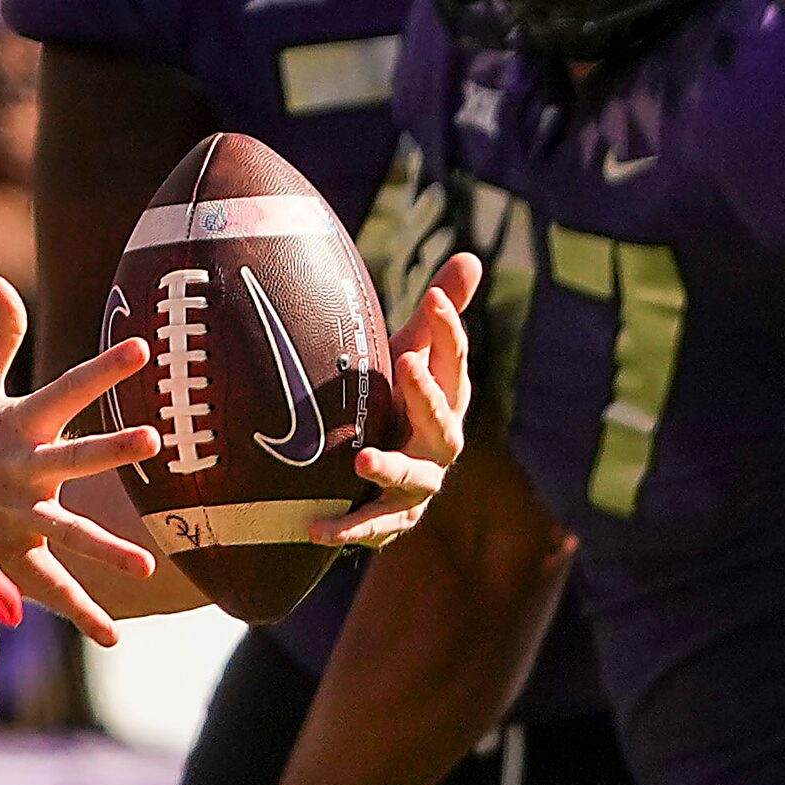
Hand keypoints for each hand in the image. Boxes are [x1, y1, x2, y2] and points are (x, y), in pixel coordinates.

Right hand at [0, 277, 158, 644]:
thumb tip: (0, 279)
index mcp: (17, 424)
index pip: (67, 387)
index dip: (104, 367)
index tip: (142, 347)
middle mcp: (19, 469)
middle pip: (72, 457)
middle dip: (110, 450)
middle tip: (151, 438)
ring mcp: (14, 514)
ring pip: (63, 532)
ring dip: (102, 549)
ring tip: (145, 565)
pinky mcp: (8, 550)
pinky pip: (46, 585)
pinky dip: (79, 610)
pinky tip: (113, 633)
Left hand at [309, 253, 480, 550]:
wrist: (383, 475)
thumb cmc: (398, 401)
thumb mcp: (412, 354)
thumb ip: (437, 315)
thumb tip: (470, 256)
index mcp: (446, 400)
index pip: (455, 362)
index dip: (449, 329)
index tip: (433, 300)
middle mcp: (440, 443)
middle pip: (443, 420)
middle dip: (427, 393)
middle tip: (407, 362)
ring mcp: (419, 483)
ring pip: (414, 478)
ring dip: (390, 467)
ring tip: (361, 461)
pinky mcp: (392, 517)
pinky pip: (372, 526)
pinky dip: (347, 528)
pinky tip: (314, 528)